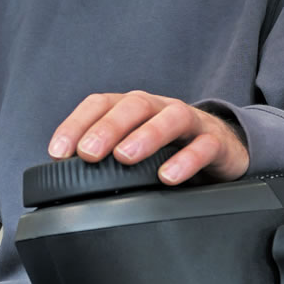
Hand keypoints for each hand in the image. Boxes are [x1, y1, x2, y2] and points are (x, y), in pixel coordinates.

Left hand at [48, 91, 248, 185]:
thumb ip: (105, 158)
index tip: (58, 152)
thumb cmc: (169, 149)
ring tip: (125, 157)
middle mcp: (160, 108)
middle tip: (89, 152)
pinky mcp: (216, 143)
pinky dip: (186, 160)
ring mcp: (191, 122)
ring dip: (146, 135)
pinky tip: (168, 177)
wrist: (224, 149)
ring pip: (171, 117)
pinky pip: (204, 146)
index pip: (100, 104)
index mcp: (133, 108)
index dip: (76, 123)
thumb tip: (61, 179)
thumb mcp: (134, 148)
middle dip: (108, 127)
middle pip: (134, 105)